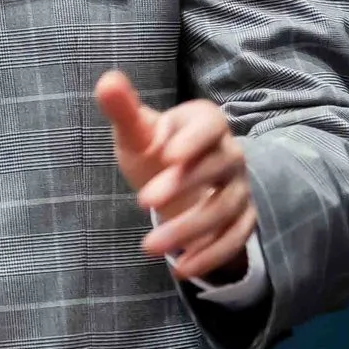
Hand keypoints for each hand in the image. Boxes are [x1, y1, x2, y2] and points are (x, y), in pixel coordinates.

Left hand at [94, 70, 256, 283]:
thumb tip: (106, 80)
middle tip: (143, 200)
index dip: (193, 140)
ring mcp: (239, 187)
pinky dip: (212, 255)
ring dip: (190, 229)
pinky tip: (182, 268)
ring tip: (150, 246)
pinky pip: (236, 238)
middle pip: (217, 168)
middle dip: (182, 186)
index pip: (210, 126)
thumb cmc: (153, 148)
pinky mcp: (242, 219)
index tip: (167, 155)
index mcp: (206, 122)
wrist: (173, 181)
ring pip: (225, 208)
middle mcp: (229, 153)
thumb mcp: (136, 131)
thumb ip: (122, 108)